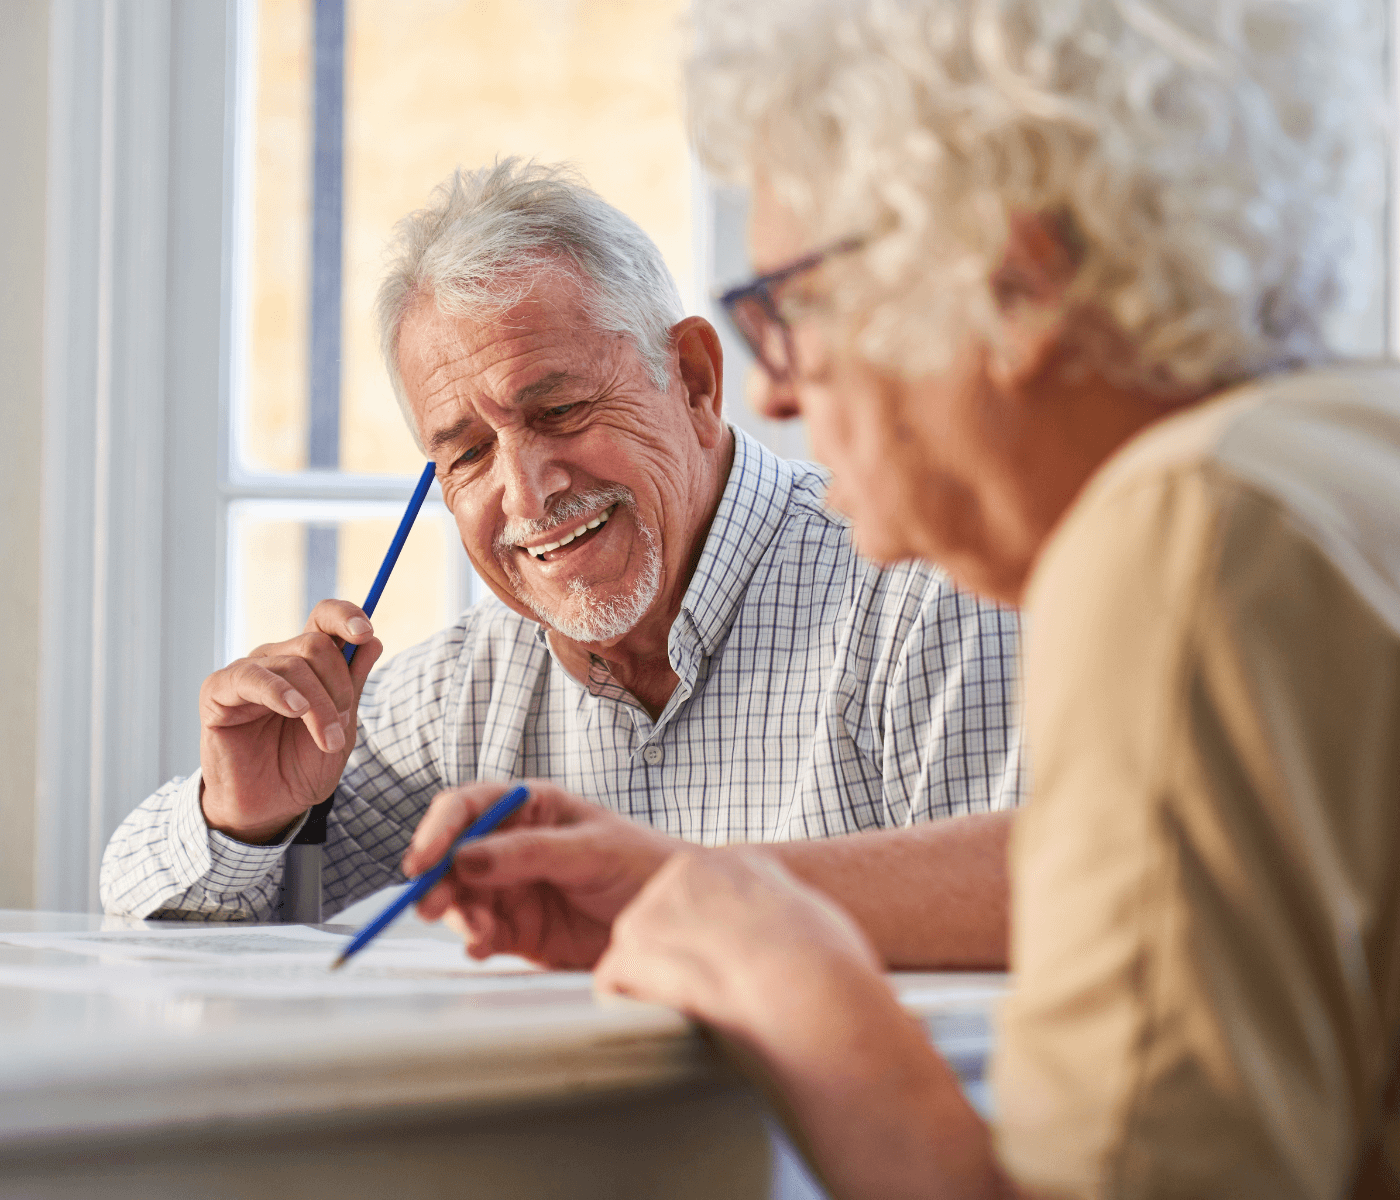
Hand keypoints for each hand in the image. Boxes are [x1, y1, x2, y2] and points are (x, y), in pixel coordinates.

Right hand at [198, 600, 382, 843]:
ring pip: (292, 664)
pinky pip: (251, 678)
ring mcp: (247, 673)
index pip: (324, 617)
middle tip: (343, 723)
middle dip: (339, 684)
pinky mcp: (218, 692)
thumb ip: (354, 683)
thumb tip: (372, 640)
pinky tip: (294, 711)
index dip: (346, 616)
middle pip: (315, 644)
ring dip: (319, 705)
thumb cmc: (303, 764)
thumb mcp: (342, 724)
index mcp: (307, 661)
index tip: (366, 633)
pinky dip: (279, 692)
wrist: (270, 806)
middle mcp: (276, 658)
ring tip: (329, 740)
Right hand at [404, 780, 680, 968]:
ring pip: (460, 899)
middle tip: (432, 906)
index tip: (421, 861)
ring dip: (459, 915)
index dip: (438, 830)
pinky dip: (475, 942)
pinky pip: (481, 934)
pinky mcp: (518, 931)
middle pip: (452, 857)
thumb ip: (531, 852)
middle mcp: (511, 846)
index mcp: (529, 808)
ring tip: (482, 933)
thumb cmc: (643, 864)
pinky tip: (486, 946)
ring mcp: (512, 890)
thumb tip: (467, 856)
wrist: (675, 918)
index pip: (468, 808)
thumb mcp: (593, 849)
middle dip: (436, 880)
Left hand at [597, 852, 1012, 1199]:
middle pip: (662, 920)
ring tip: (692, 1018)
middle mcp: (689, 873)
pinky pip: (613, 985)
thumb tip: (775, 938)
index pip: (701, 894)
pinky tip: (663, 1028)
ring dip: (653, 987)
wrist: (813, 997)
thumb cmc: (828, 972)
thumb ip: (779, 915)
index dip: (712, 941)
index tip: (729, 973)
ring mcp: (655, 909)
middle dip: (676, 961)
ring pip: (635, 953)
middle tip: (708, 1001)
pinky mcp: (633, 952)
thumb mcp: (814, 919)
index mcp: (738, 861)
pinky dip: (630, 1010)